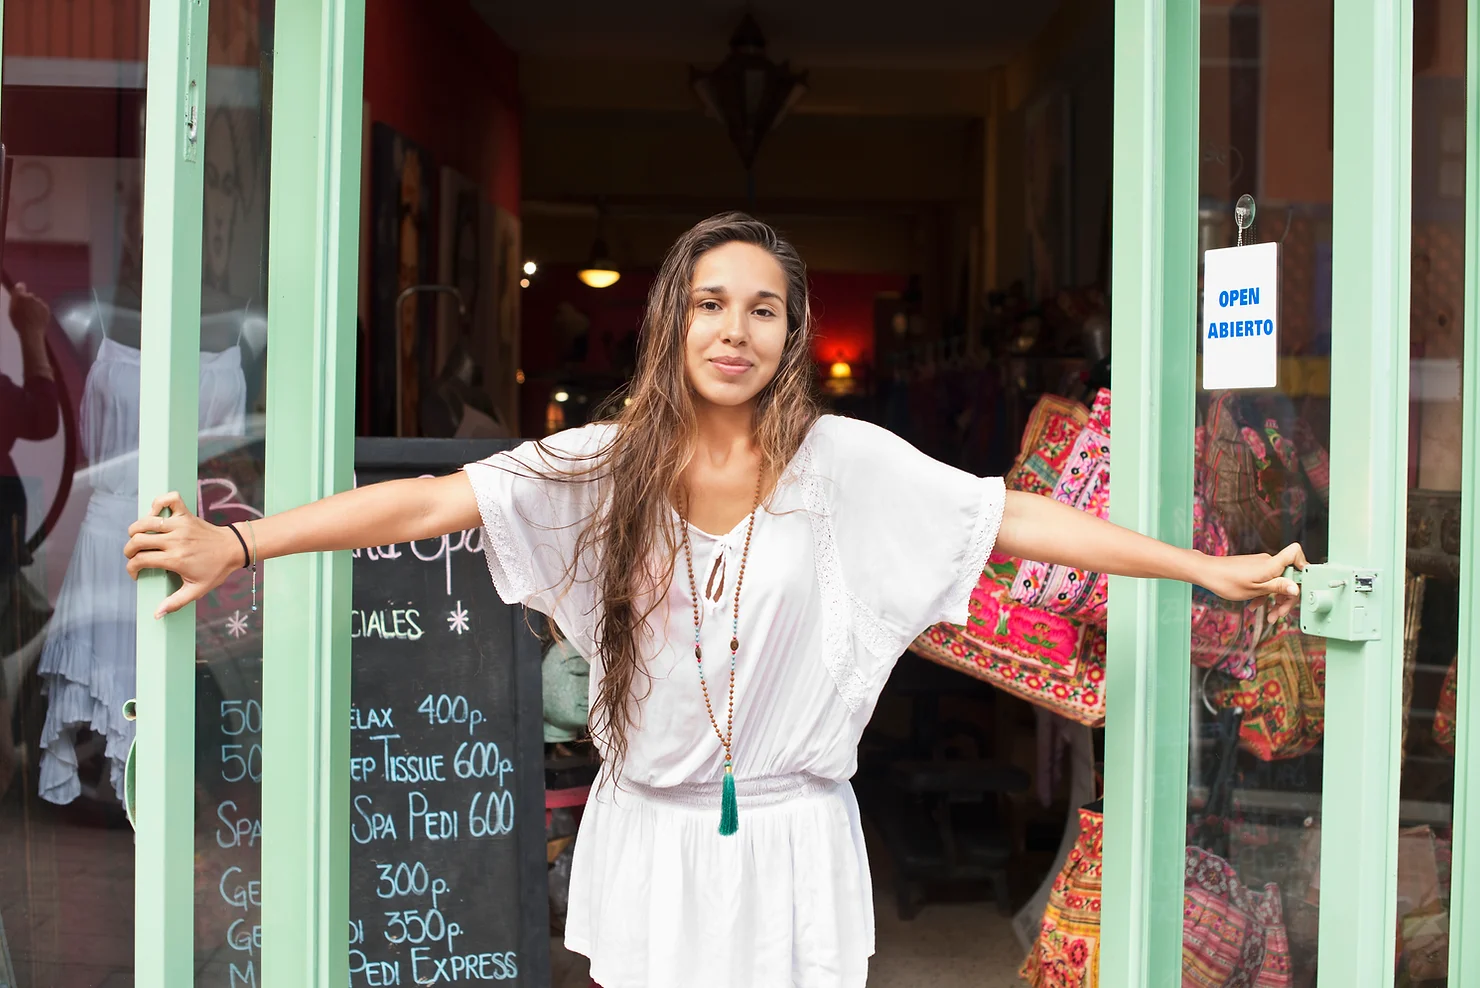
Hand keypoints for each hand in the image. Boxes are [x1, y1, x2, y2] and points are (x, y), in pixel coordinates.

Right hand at [9, 283, 49, 346]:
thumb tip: (19, 290)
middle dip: (27, 300)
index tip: (20, 292)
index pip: (20, 286)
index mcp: (20, 296)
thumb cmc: (18, 322)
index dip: (20, 288)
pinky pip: (42, 306)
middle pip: (29, 295)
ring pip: (36, 301)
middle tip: (25, 310)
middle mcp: (31, 297)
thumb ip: (15, 299)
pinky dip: (40, 310)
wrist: (31, 331)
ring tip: (32, 315)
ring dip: (35, 305)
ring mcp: (40, 302)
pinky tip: (38, 317)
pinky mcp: (46, 307)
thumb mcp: (12, 309)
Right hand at [124, 492, 243, 617]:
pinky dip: (158, 502)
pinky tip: (156, 515)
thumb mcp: (197, 589)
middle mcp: (175, 540)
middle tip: (135, 556)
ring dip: (136, 529)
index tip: (136, 573)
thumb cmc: (215, 569)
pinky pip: (169, 499)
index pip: (140, 560)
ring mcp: (181, 525)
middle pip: (137, 539)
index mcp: (175, 559)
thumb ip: (175, 602)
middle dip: (129, 550)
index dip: (131, 568)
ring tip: (140, 538)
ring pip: (146, 521)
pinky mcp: (186, 515)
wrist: (234, 548)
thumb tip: (156, 614)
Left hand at [1199, 543, 1307, 620]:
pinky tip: (1255, 606)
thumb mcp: (1255, 589)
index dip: (1303, 566)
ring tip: (1269, 616)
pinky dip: (1264, 594)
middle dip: (1286, 597)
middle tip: (1279, 614)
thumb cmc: (1227, 581)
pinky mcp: (1254, 569)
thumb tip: (1296, 588)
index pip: (1295, 553)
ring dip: (1275, 600)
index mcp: (1271, 565)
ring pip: (1277, 582)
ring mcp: (1261, 565)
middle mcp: (1268, 562)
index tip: (1301, 585)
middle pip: (1288, 576)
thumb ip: (1277, 587)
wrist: (1206, 573)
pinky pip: (1266, 582)